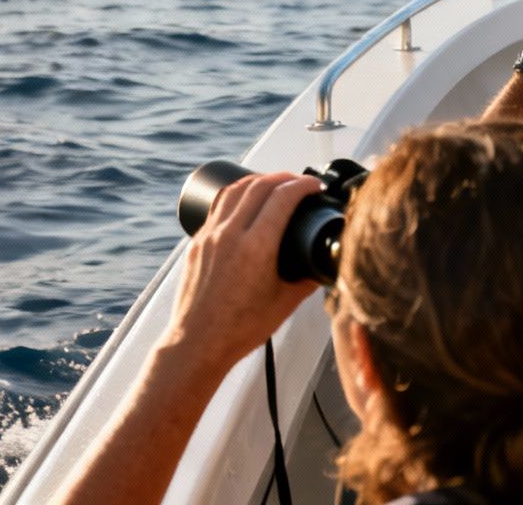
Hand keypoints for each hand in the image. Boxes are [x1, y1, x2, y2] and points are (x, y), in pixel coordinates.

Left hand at [160, 172, 323, 377]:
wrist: (198, 343)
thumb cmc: (240, 330)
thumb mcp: (285, 304)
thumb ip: (309, 280)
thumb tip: (325, 264)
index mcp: (256, 248)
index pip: (283, 198)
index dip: (304, 185)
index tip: (316, 186)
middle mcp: (230, 235)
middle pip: (259, 186)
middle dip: (284, 178)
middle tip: (300, 182)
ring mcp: (209, 236)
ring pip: (235, 190)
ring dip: (258, 180)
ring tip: (274, 184)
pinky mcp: (197, 243)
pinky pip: (218, 206)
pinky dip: (236, 194)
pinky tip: (245, 201)